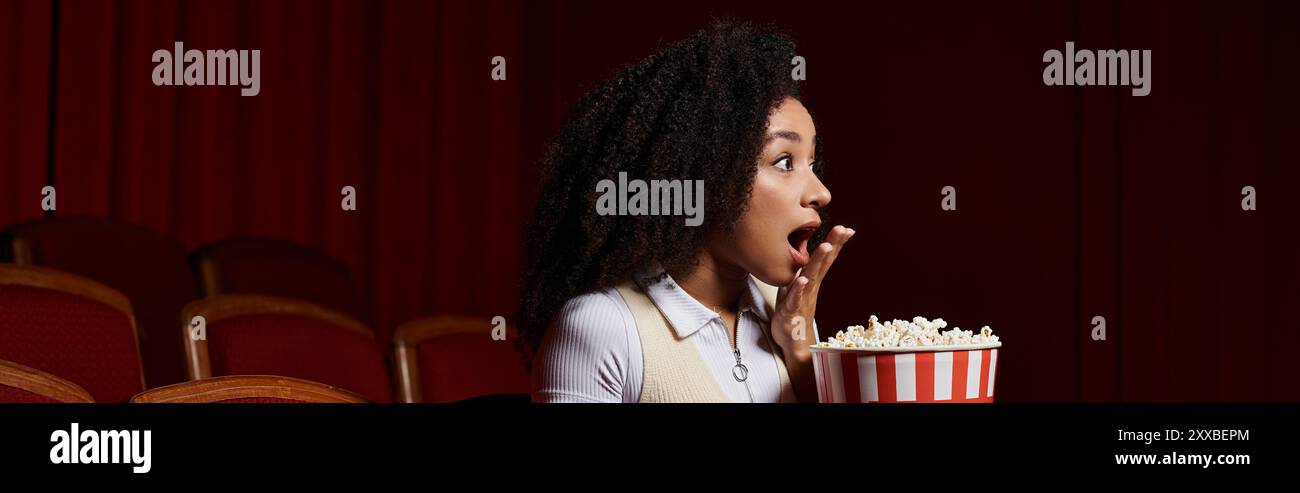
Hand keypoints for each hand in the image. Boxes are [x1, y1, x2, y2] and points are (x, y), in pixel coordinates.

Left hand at [770, 225, 854, 354]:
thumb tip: (803, 252)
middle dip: (832, 245)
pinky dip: (799, 288)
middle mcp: (810, 288)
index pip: (825, 259)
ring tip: (826, 247)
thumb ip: (801, 270)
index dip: (835, 243)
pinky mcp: (791, 311)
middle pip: (822, 263)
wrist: (792, 341)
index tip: (846, 229)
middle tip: (842, 230)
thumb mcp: (795, 286)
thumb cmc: (793, 311)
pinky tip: (802, 279)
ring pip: (811, 277)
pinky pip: (795, 298)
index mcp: (811, 280)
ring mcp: (802, 299)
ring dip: (819, 262)